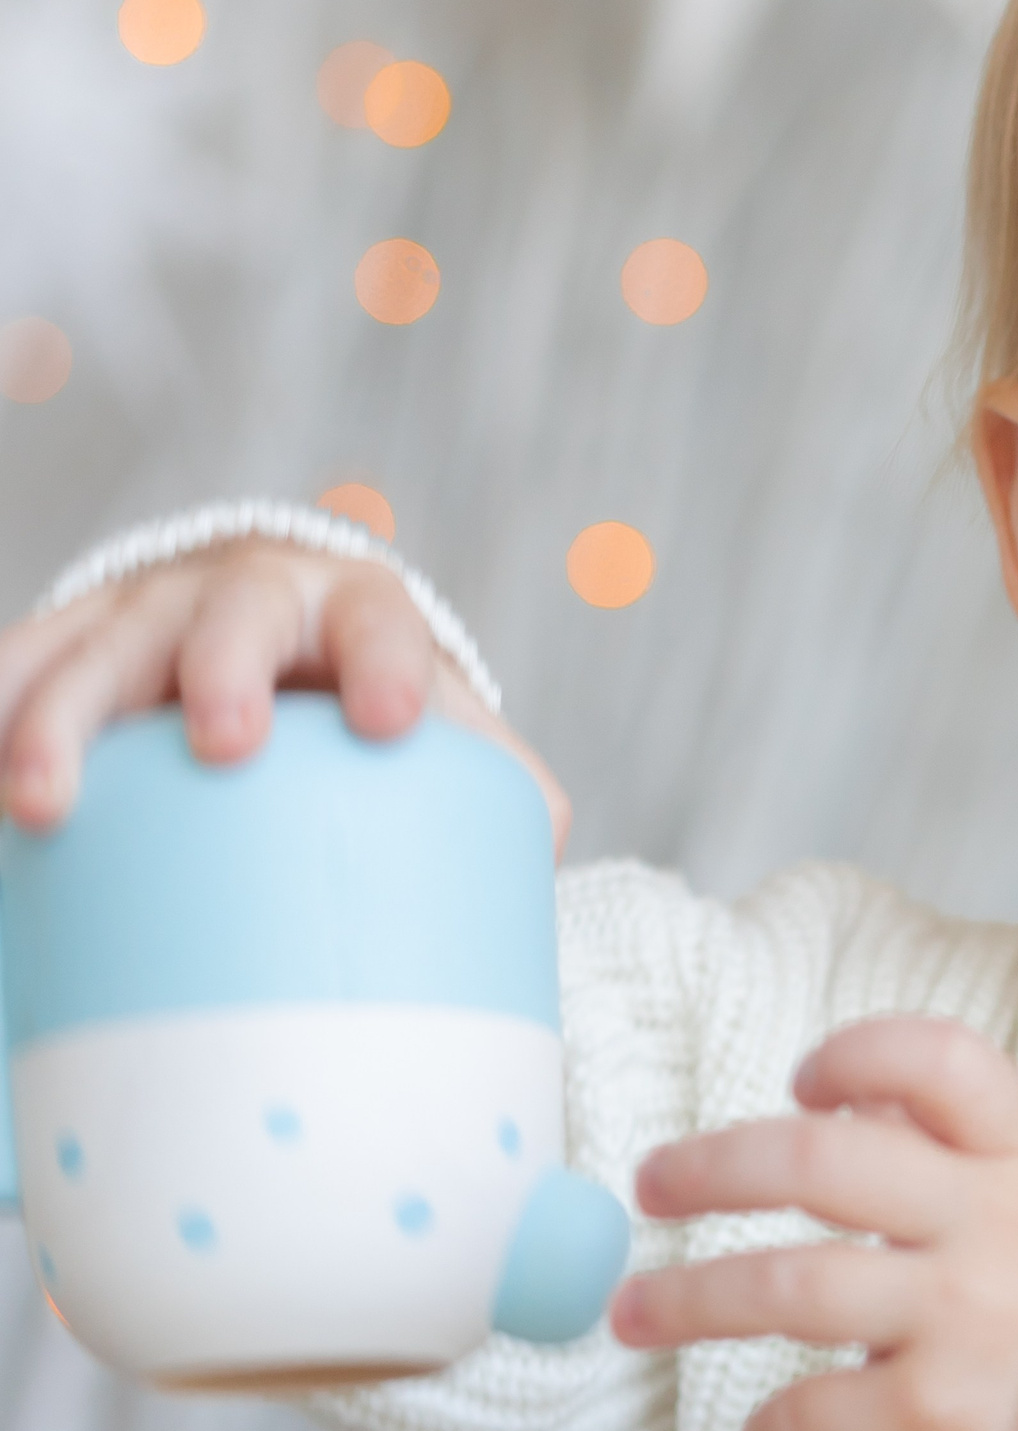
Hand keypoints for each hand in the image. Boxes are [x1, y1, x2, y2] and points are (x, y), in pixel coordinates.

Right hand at [0, 539, 569, 850]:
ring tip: (39, 804)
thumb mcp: (428, 711)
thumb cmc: (360, 688)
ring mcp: (141, 611)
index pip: (383, 623)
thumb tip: (550, 836)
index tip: (394, 723)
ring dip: (59, 718)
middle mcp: (245, 594)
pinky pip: (9, 666)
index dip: (391, 664)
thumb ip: (489, 773)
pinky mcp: (60, 640)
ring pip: (95, 646)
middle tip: (225, 744)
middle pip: (231, 616)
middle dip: (223, 670)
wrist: (261, 620)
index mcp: (354, 611)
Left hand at [607, 1015, 1017, 1430]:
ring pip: (791, 1285)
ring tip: (638, 1313)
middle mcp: (996, 1224)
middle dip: (714, 1168)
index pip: (942, 1064)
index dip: (858, 1053)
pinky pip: (816, 1410)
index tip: (800, 1081)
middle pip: (824, 1162)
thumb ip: (953, 1152)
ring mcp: (969, 1319)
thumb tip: (839, 1095)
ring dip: (692, 1298)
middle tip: (653, 1186)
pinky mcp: (945, 1415)